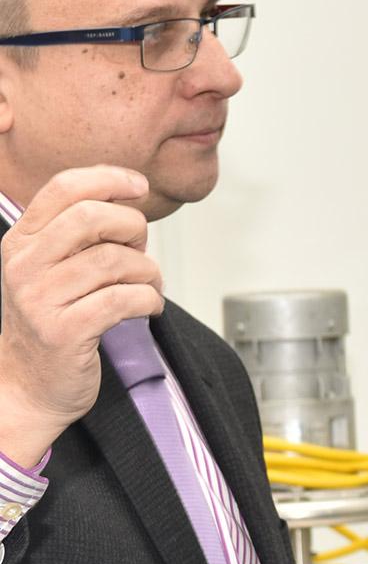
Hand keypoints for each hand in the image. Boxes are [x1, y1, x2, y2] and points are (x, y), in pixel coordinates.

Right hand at [0, 166, 162, 464]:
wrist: (28, 385)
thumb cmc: (53, 321)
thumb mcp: (53, 268)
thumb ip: (79, 234)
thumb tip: (128, 197)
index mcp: (21, 242)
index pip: (63, 188)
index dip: (108, 178)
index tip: (138, 186)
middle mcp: (24, 266)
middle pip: (93, 218)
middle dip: (133, 228)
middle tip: (140, 251)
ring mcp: (41, 299)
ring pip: (116, 261)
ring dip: (148, 272)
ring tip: (147, 286)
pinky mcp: (65, 331)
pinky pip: (124, 299)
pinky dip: (148, 300)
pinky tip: (146, 307)